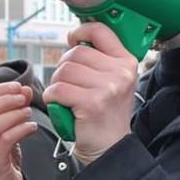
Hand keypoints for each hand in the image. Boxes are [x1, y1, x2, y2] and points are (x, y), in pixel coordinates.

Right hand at [0, 82, 36, 179]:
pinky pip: (6, 140)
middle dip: (4, 100)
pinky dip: (21, 129)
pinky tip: (32, 127)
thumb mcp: (2, 128)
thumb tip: (25, 89)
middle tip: (23, 97)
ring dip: (14, 114)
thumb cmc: (0, 155)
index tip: (17, 86)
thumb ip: (11, 107)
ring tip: (28, 112)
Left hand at [44, 22, 136, 164]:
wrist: (109, 148)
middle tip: (70, 85)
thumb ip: (99, 59)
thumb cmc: (105, 114)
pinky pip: (58, 89)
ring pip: (64, 70)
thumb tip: (76, 38)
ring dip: (57, 84)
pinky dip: (53, 98)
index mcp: (126, 62)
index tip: (73, 39)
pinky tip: (62, 106)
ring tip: (68, 97)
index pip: (100, 31)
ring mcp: (108, 87)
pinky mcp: (93, 102)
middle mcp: (121, 72)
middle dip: (64, 68)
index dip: (80, 31)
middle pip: (76, 52)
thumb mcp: (112, 81)